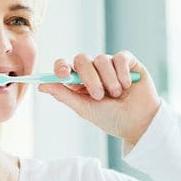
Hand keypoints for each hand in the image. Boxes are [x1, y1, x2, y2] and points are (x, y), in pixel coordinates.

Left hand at [37, 51, 160, 149]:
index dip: (61, 66)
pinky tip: (128, 85)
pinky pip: (120, 57)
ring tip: (117, 95)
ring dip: (108, 79)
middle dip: (89, 77)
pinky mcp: (128, 62)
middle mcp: (94, 71)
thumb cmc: (111, 119)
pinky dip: (122, 73)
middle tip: (98, 95)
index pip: (65, 66)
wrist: (138, 123)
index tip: (62, 73)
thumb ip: (64, 95)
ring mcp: (110, 65)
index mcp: (80, 82)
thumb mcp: (85, 109)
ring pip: (102, 59)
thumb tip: (41, 86)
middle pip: (82, 60)